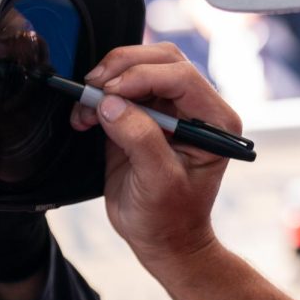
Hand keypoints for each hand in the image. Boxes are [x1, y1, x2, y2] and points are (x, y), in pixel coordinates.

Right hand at [72, 43, 240, 270]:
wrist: (162, 239)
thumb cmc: (170, 218)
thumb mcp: (159, 182)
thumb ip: (140, 139)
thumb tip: (111, 103)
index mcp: (214, 121)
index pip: (181, 76)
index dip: (142, 77)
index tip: (110, 92)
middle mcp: (196, 108)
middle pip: (161, 60)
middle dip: (122, 68)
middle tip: (93, 89)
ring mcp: (170, 108)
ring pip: (140, 65)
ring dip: (107, 79)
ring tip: (85, 105)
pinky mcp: (144, 113)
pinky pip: (120, 87)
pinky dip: (98, 94)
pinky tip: (85, 115)